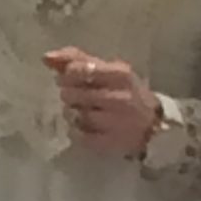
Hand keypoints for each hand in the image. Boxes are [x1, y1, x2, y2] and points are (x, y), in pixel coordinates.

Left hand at [44, 47, 160, 157]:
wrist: (154, 126)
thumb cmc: (125, 92)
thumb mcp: (108, 70)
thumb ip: (77, 59)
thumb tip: (47, 57)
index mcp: (120, 74)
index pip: (77, 70)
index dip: (67, 74)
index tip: (72, 78)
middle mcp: (119, 97)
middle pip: (70, 93)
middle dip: (69, 93)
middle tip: (79, 96)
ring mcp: (115, 122)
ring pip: (72, 114)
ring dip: (72, 112)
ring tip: (84, 110)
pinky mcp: (109, 143)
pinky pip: (76, 135)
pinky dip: (76, 131)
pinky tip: (86, 127)